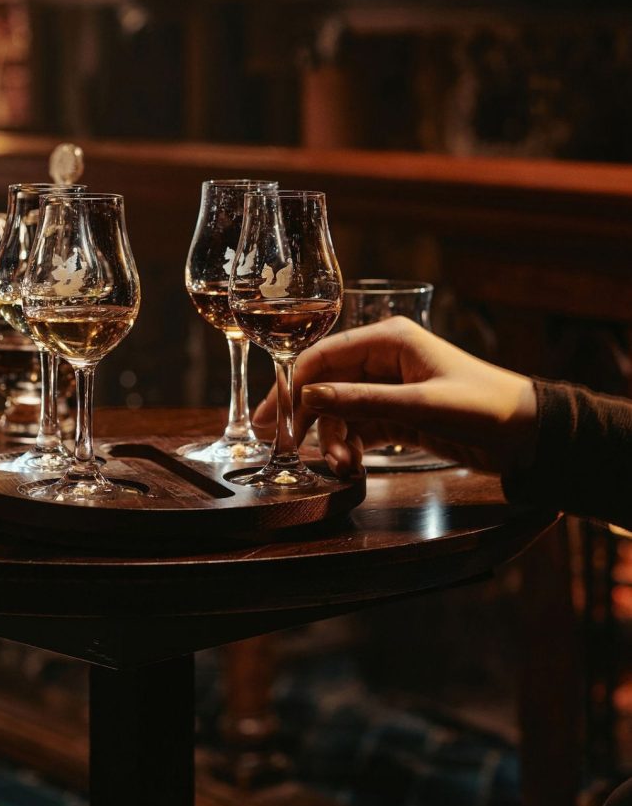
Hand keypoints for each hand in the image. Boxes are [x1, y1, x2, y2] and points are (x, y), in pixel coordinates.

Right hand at [252, 316, 537, 476]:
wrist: (530, 436)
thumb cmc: (484, 408)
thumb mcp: (419, 406)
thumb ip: (361, 401)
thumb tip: (306, 398)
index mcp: (388, 339)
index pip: (323, 354)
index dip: (294, 384)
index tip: (275, 417)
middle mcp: (383, 359)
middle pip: (326, 382)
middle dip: (307, 415)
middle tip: (281, 444)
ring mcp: (390, 388)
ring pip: (340, 410)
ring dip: (334, 438)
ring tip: (343, 466)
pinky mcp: (398, 415)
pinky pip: (359, 428)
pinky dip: (351, 446)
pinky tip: (352, 466)